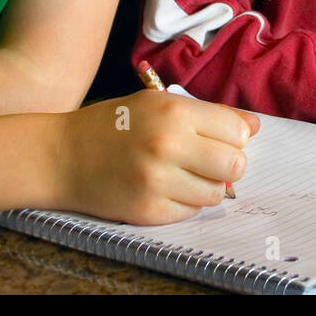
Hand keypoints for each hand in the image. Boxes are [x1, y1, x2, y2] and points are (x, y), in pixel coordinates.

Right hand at [53, 90, 258, 224]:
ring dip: (207, 186)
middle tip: (208, 160)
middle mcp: (168, 145)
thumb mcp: (159, 103)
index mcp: (175, 112)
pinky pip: (192, 212)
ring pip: (217, 193)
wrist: (62, 155)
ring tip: (185, 175)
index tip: (219, 139)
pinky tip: (166, 189)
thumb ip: (209, 114)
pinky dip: (186, 202)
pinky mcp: (148, 210)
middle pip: (235, 165)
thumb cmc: (115, 125)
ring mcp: (157, 181)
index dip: (233, 137)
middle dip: (227, 164)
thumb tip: (253, 127)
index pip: (238, 132)